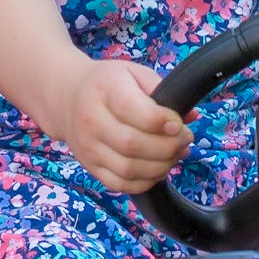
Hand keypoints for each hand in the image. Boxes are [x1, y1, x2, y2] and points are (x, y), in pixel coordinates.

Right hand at [53, 59, 192, 193]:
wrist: (66, 96)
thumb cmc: (107, 83)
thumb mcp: (133, 73)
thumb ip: (162, 90)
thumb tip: (191, 116)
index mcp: (104, 90)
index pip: (132, 110)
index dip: (161, 121)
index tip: (179, 124)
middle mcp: (91, 120)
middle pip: (132, 144)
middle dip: (168, 147)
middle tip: (184, 139)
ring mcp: (88, 147)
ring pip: (127, 169)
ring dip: (160, 167)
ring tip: (174, 154)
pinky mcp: (89, 166)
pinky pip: (119, 184)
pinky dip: (144, 182)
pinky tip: (157, 169)